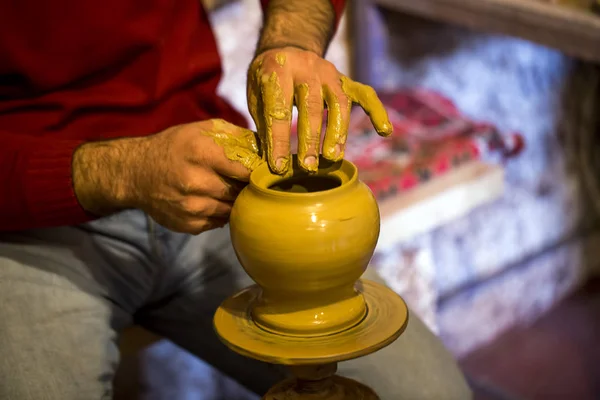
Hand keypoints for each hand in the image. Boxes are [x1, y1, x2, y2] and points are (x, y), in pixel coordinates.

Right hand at [73, 119, 261, 233]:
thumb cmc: (175, 147)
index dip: (258, 172)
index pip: (245, 169)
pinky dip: (219, 213)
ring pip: (232, 209)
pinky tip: (211, 201)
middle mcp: (196, 181)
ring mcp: (191, 206)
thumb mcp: (201, 130)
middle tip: (246, 182)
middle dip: (245, 187)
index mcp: (202, 154)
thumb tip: (266, 148)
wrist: (136, 172)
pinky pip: (218, 223)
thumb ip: (235, 136)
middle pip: (240, 191)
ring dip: (233, 202)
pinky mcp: (188, 224)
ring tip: (227, 190)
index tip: (264, 172)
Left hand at [247, 47, 392, 173]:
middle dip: (310, 140)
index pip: (279, 109)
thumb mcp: (256, 98)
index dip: (279, 140)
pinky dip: (377, 111)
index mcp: (277, 69)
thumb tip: (270, 162)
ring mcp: (329, 71)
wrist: (285, 49)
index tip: (279, 166)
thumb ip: (264, 125)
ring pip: (338, 103)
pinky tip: (384, 131)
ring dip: (337, 132)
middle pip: (311, 106)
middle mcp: (306, 67)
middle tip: (308, 167)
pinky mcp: (345, 79)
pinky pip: (365, 94)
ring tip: (332, 158)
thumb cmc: (268, 82)